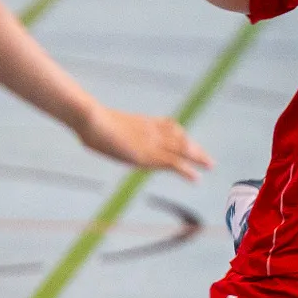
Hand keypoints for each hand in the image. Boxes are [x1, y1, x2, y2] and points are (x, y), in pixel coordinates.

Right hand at [76, 104, 213, 178]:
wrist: (92, 119)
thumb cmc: (89, 121)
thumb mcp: (99, 124)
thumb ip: (103, 128)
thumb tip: (86, 131)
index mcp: (143, 121)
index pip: (169, 126)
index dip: (181, 135)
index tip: (189, 140)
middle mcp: (153, 131)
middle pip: (181, 138)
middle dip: (195, 148)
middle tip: (207, 157)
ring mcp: (152, 143)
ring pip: (183, 149)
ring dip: (198, 157)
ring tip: (210, 165)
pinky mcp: (149, 155)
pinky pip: (174, 163)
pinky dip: (187, 171)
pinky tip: (196, 178)